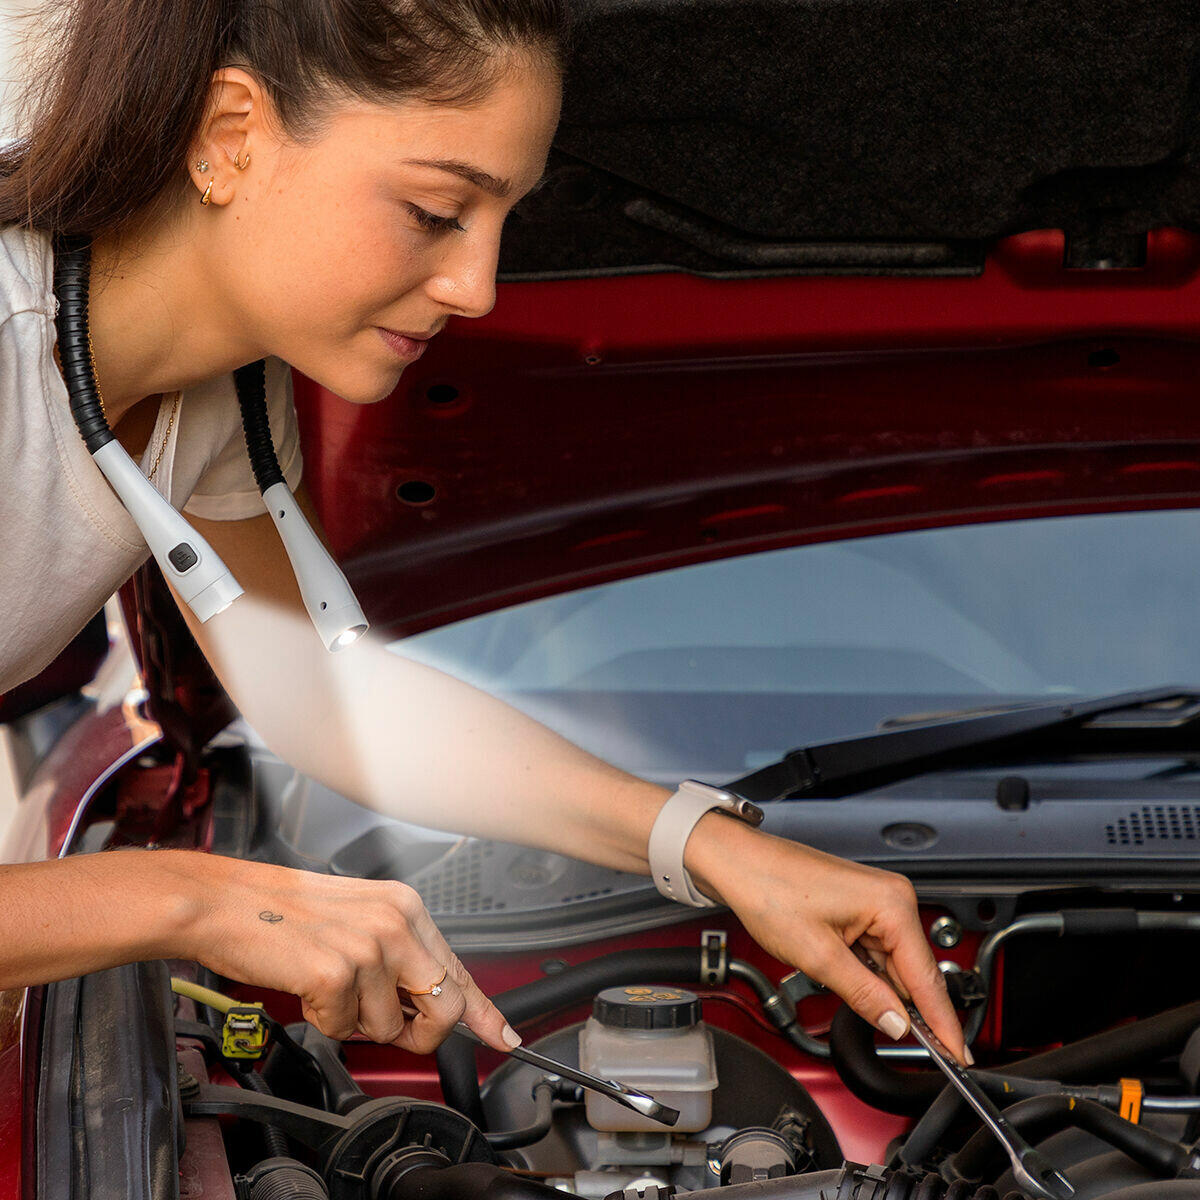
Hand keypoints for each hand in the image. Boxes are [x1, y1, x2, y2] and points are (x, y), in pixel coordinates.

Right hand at [165, 852, 518, 1053]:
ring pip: (387, 1027)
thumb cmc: (282, 912)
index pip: (457, 968)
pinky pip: (344, 1029)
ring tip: (325, 986)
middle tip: (388, 1029)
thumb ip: (397, 956)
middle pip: (443, 1007)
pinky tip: (306, 988)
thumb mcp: (357, 920)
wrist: (225, 902)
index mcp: (405, 906)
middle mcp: (396, 921)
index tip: (503, 1035)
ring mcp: (369, 946)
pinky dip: (323, 1021)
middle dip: (418, 1034)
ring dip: (354, 1022)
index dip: (482, 1010)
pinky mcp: (336, 972)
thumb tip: (425, 1002)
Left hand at [685, 818, 968, 1064]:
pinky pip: (877, 951)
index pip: (927, 976)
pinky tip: (852, 981)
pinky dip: (869, 972)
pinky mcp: (860, 906)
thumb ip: (863, 994)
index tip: (958, 1054)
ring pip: (893, 964)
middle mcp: (892, 897)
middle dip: (910, 1008)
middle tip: (921, 1049)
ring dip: (881, 988)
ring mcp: (877, 901)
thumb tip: (896, 1023)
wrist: (737, 863)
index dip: (942, 1022)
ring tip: (857, 999)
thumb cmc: (769, 889)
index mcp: (891, 904)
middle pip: (913, 971)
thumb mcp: (817, 955)